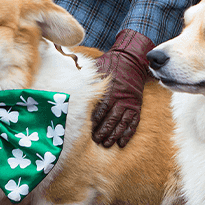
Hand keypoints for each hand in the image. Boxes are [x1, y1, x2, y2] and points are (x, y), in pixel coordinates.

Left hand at [90, 29, 153, 147]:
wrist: (133, 60)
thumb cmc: (110, 63)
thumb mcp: (96, 68)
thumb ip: (85, 78)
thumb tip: (67, 82)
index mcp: (109, 90)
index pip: (100, 109)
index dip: (94, 121)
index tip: (85, 130)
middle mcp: (120, 98)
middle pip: (110, 118)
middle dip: (103, 131)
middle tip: (95, 141)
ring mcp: (129, 103)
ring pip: (121, 123)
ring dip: (114, 134)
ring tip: (107, 144)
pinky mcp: (136, 106)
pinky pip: (133, 122)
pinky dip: (128, 133)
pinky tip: (122, 142)